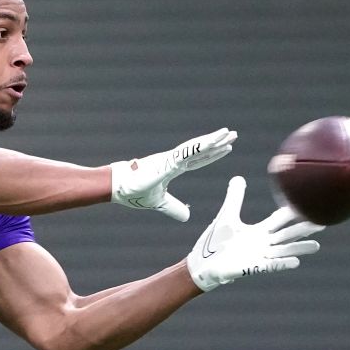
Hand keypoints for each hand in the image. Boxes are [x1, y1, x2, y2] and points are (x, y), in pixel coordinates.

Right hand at [110, 127, 236, 221]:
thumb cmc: (133, 192)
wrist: (117, 187)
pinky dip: (199, 148)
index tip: (227, 147)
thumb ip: (174, 208)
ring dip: (212, 140)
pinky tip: (211, 142)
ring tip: (227, 132)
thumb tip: (188, 217)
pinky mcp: (165, 163)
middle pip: (200, 150)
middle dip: (217, 143)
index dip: (212, 154)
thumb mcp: (159, 203)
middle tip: (233, 134)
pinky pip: (186, 154)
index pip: (197, 160)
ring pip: (195, 148)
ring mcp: (169, 159)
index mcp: (172, 168)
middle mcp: (173, 160)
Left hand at [186, 176, 322, 291]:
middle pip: (287, 235)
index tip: (307, 204)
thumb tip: (238, 178)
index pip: (279, 220)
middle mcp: (262, 244)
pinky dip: (282, 264)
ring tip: (316, 246)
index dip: (292, 213)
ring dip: (299, 249)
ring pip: (283, 251)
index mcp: (258, 232)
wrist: (202, 264)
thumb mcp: (227, 216)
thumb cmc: (216, 243)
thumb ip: (234, 198)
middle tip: (323, 223)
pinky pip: (270, 266)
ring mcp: (258, 257)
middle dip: (304, 229)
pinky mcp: (251, 268)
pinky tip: (296, 262)